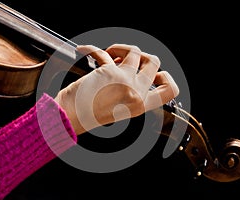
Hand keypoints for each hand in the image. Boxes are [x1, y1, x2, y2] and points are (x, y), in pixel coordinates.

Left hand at [55, 44, 178, 134]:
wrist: (69, 117)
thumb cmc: (87, 114)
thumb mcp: (118, 107)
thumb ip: (131, 90)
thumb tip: (133, 65)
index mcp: (140, 105)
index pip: (170, 90)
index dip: (165, 76)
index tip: (152, 72)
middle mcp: (137, 93)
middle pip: (155, 62)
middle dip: (141, 55)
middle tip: (125, 60)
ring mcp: (125, 81)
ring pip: (135, 50)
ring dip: (120, 48)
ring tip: (109, 55)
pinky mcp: (110, 71)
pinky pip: (104, 51)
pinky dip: (92, 49)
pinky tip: (84, 50)